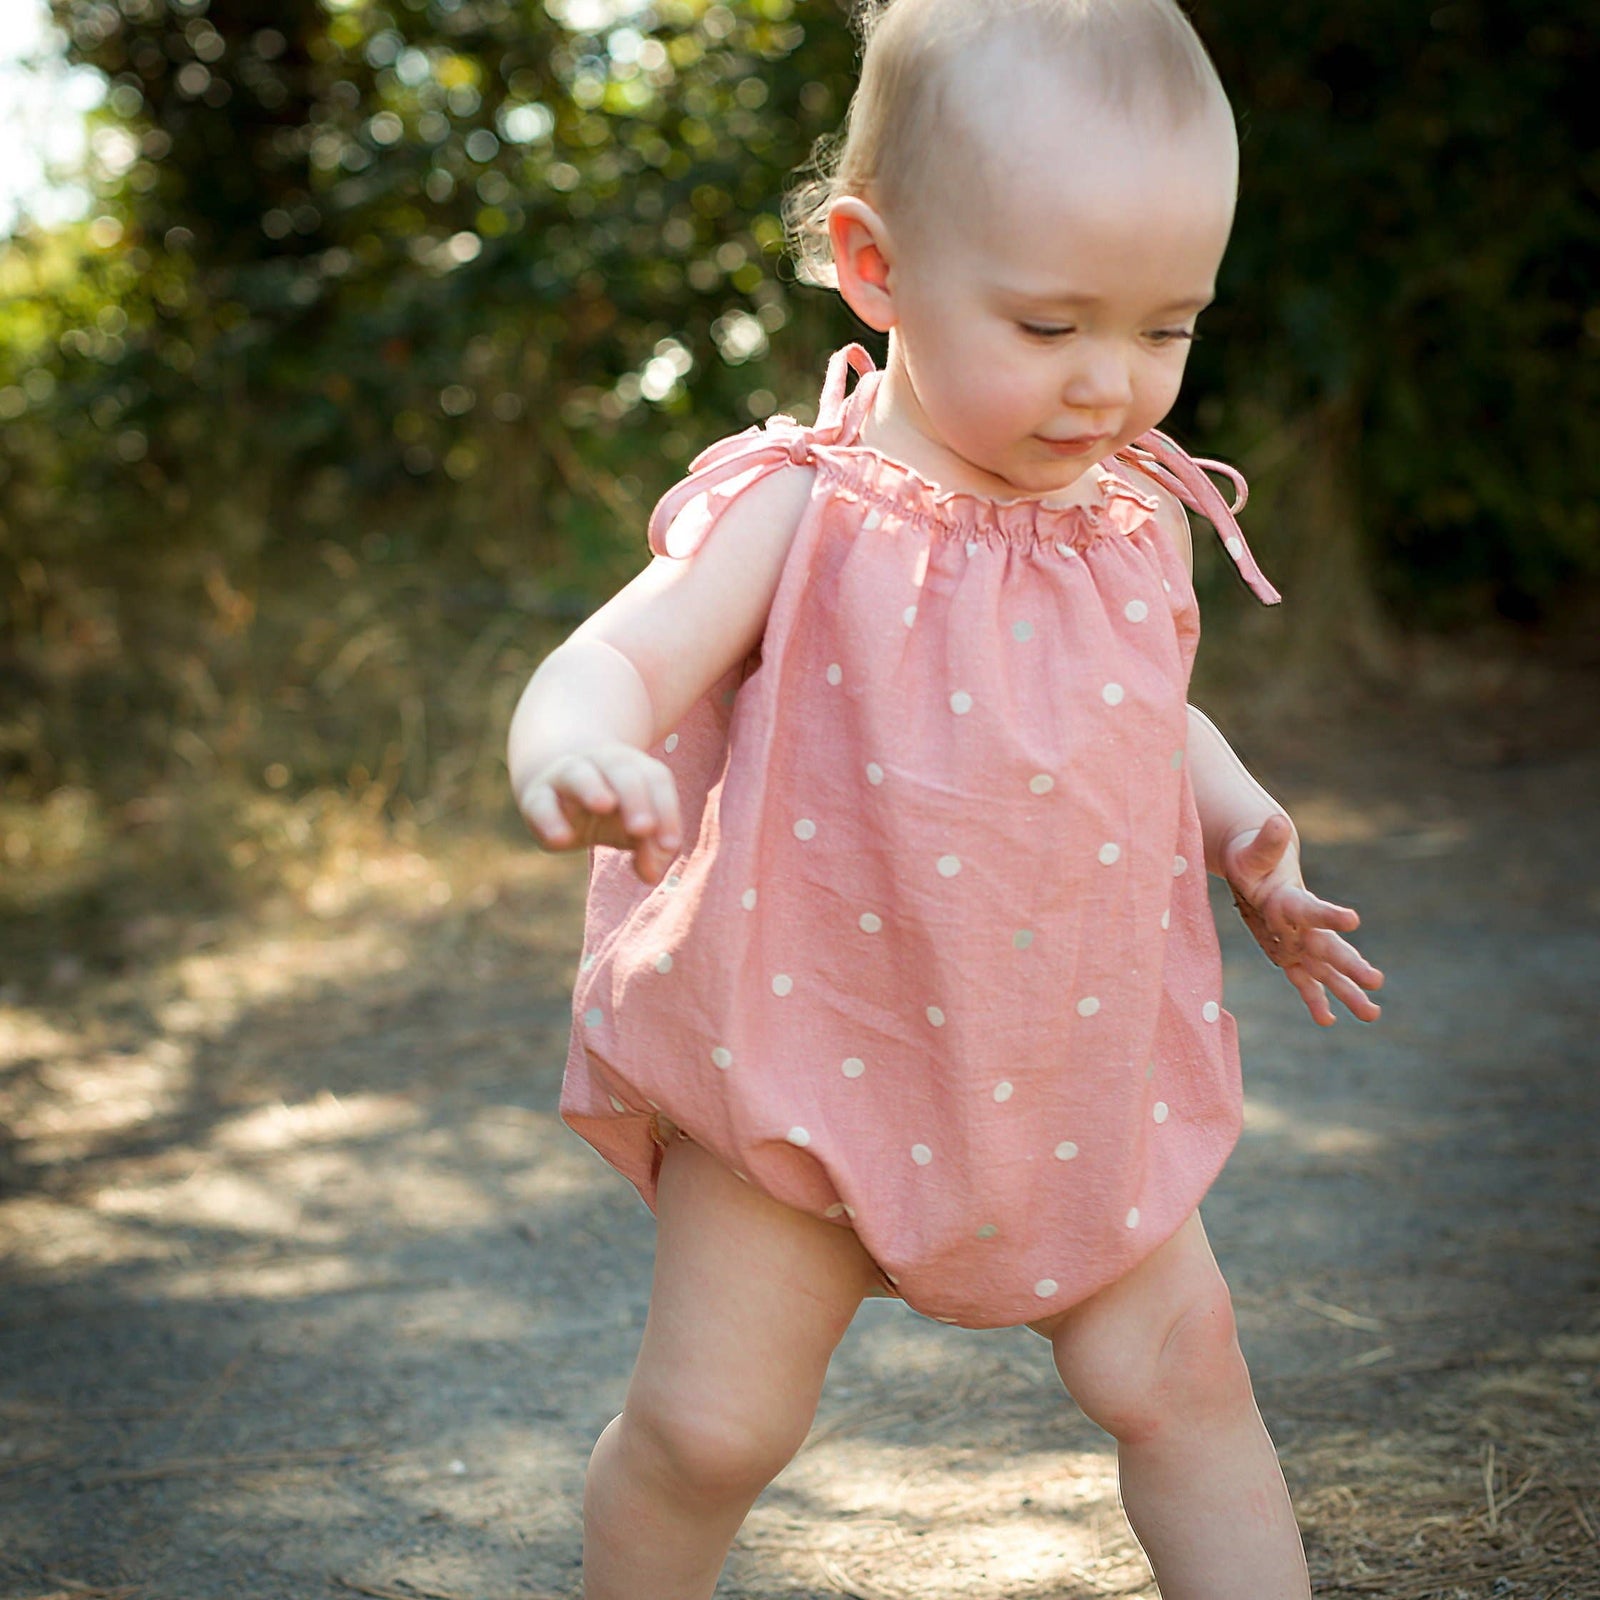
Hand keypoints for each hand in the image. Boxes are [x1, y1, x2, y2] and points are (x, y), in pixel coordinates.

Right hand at [517, 741, 681, 885]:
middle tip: (644, 828)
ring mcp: (567, 775)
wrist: (560, 789)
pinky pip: (541, 805)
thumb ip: (649, 850)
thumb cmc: (610, 813)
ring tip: (604, 805)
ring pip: (579, 774)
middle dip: (635, 799)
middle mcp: (602, 764)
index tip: (670, 846)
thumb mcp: (633, 830)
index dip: (666, 813)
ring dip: (593, 788)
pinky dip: (550, 820)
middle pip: (622, 772)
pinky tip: (561, 839)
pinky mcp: (537, 797)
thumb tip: (651, 876)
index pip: (656, 780)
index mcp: (634, 768)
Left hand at [1221, 813, 1383, 1026]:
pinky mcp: (1289, 956)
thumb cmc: (1255, 858)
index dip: (1330, 915)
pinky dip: (1315, 1000)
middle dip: (1351, 965)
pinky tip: (1329, 1021)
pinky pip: (1303, 981)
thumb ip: (1267, 840)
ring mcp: (1299, 944)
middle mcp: (1302, 926)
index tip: (1354, 920)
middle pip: (1329, 948)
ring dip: (1347, 992)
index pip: (1312, 909)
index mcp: (1293, 899)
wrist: (1262, 869)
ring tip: (1372, 1015)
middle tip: (1376, 981)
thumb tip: (1276, 820)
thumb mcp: (1254, 850)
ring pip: (1326, 972)